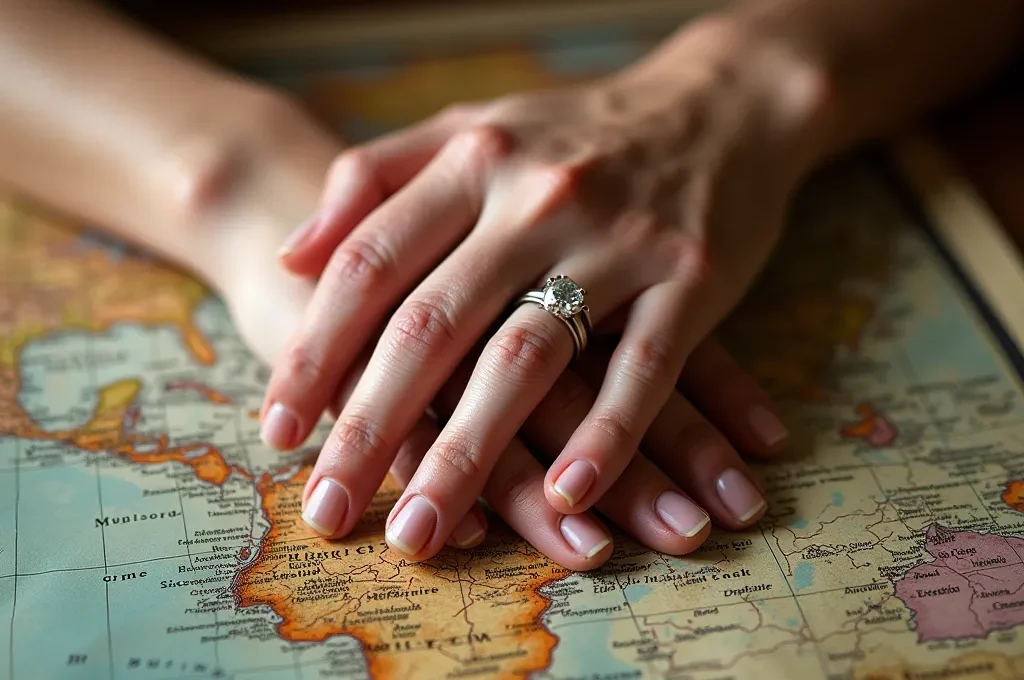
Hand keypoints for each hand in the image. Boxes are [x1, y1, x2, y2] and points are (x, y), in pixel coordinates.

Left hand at [261, 20, 821, 559]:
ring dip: (470, 453)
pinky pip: (644, 368)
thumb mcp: (471, 128)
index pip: (370, 263)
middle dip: (371, 423)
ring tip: (420, 530)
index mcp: (472, 159)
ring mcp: (617, 238)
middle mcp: (536, 197)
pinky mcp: (691, 277)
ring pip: (528, 357)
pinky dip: (606, 436)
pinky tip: (566, 497)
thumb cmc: (575, 131)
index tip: (278, 430)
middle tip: (327, 507)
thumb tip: (289, 255)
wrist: (718, 103)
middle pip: (434, 323)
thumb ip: (376, 180)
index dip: (316, 350)